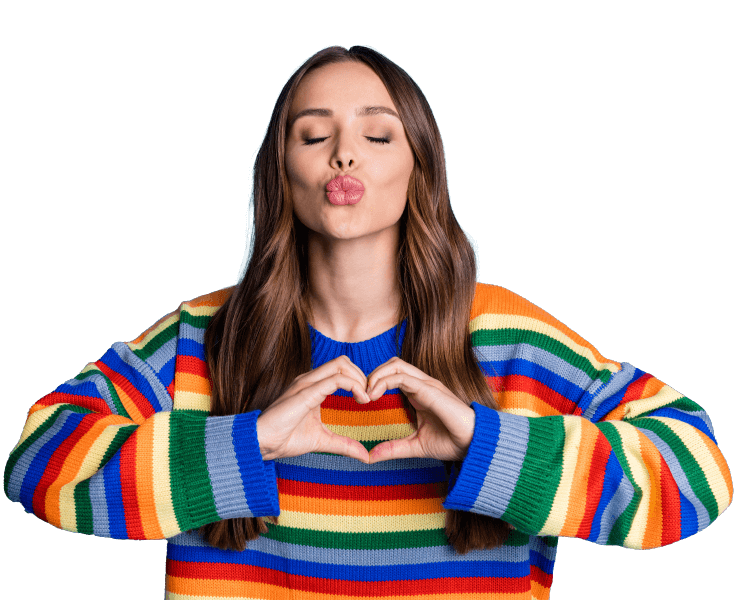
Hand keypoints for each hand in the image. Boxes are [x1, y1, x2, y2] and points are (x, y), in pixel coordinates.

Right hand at [256, 355, 371, 462]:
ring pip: (341, 364)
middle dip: (362, 376)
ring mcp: (307, 382)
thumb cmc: (285, 439)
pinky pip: (336, 379)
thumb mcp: (322, 441)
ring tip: (366, 399)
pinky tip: (361, 400)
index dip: (359, 380)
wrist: (261, 443)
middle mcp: (309, 379)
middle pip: (343, 361)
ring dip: (360, 378)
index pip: (341, 369)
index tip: (368, 400)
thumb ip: (344, 445)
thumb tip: (365, 456)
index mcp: (312, 386)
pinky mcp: (306, 391)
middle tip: (370, 397)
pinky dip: (354, 386)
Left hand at [363, 357, 474, 462]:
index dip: (375, 382)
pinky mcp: (430, 389)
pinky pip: (403, 377)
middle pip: (392, 364)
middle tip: (360, 394)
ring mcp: (427, 384)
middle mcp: (422, 384)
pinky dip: (385, 381)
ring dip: (376, 375)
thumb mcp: (415, 446)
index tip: (362, 400)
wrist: (474, 445)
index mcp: (418, 393)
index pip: (392, 375)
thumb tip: (370, 457)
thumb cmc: (451, 442)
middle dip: (373, 374)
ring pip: (396, 365)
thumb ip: (393, 448)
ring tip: (366, 393)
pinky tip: (374, 395)